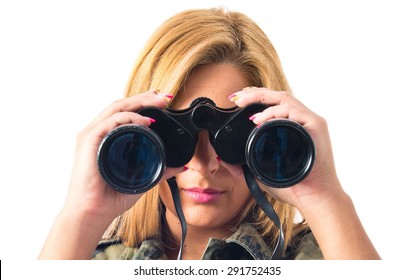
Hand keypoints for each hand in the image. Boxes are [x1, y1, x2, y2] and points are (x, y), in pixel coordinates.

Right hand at [63, 91, 181, 222]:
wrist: (93, 213)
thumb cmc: (110, 197)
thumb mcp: (142, 179)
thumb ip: (159, 170)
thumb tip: (180, 166)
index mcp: (107, 138)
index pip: (125, 113)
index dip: (143, 104)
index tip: (163, 102)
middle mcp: (98, 133)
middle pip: (122, 105)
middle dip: (145, 98)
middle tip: (165, 97)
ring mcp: (92, 135)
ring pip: (116, 108)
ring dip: (139, 102)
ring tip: (159, 102)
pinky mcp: (89, 141)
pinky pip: (110, 122)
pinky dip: (129, 118)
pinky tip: (146, 121)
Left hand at [229, 87, 341, 210]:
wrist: (313, 197)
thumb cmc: (294, 186)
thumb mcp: (262, 173)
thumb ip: (243, 167)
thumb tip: (223, 160)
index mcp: (291, 127)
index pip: (273, 104)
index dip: (254, 98)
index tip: (236, 99)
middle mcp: (301, 120)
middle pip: (276, 97)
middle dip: (253, 94)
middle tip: (235, 98)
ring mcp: (309, 121)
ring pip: (284, 98)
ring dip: (260, 98)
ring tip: (241, 104)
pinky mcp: (316, 125)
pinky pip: (293, 110)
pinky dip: (274, 112)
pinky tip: (258, 120)